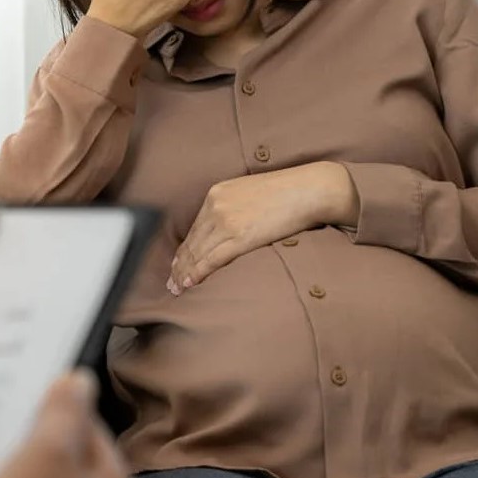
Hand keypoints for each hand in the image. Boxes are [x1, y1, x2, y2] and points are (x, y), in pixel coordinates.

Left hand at [168, 162, 359, 293]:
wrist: (307, 189)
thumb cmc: (285, 192)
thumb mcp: (247, 192)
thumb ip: (231, 207)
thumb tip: (225, 229)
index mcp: (216, 193)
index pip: (194, 228)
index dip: (183, 250)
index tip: (176, 264)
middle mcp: (215, 206)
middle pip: (191, 242)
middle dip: (179, 265)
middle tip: (170, 282)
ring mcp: (226, 221)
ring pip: (198, 253)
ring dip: (184, 273)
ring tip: (177, 288)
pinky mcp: (239, 237)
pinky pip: (211, 260)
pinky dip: (197, 273)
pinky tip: (189, 283)